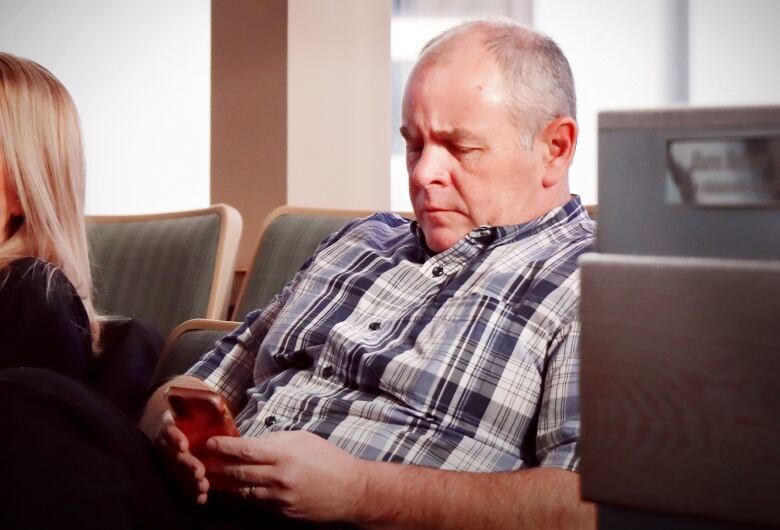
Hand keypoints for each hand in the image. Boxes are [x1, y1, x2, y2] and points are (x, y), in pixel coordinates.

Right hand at [153, 411, 209, 503]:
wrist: (181, 417)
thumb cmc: (193, 410)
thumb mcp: (197, 403)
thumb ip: (207, 406)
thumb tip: (222, 408)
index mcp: (170, 423)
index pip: (168, 429)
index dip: (174, 437)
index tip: (183, 445)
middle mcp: (166, 442)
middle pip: (173, 455)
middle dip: (186, 465)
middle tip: (199, 472)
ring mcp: (169, 458)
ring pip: (176, 471)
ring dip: (189, 481)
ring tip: (203, 487)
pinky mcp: (176, 470)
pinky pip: (181, 481)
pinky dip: (191, 491)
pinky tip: (202, 498)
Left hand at [204, 430, 369, 521]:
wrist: (350, 491)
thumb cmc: (328, 460)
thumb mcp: (302, 440)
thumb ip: (276, 441)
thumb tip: (252, 442)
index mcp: (283, 455)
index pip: (245, 450)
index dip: (223, 447)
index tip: (208, 443)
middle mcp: (278, 477)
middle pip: (237, 473)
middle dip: (216, 467)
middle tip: (199, 462)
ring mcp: (279, 498)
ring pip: (242, 491)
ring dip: (224, 485)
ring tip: (209, 478)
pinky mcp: (282, 513)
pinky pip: (256, 503)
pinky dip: (243, 496)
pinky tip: (234, 491)